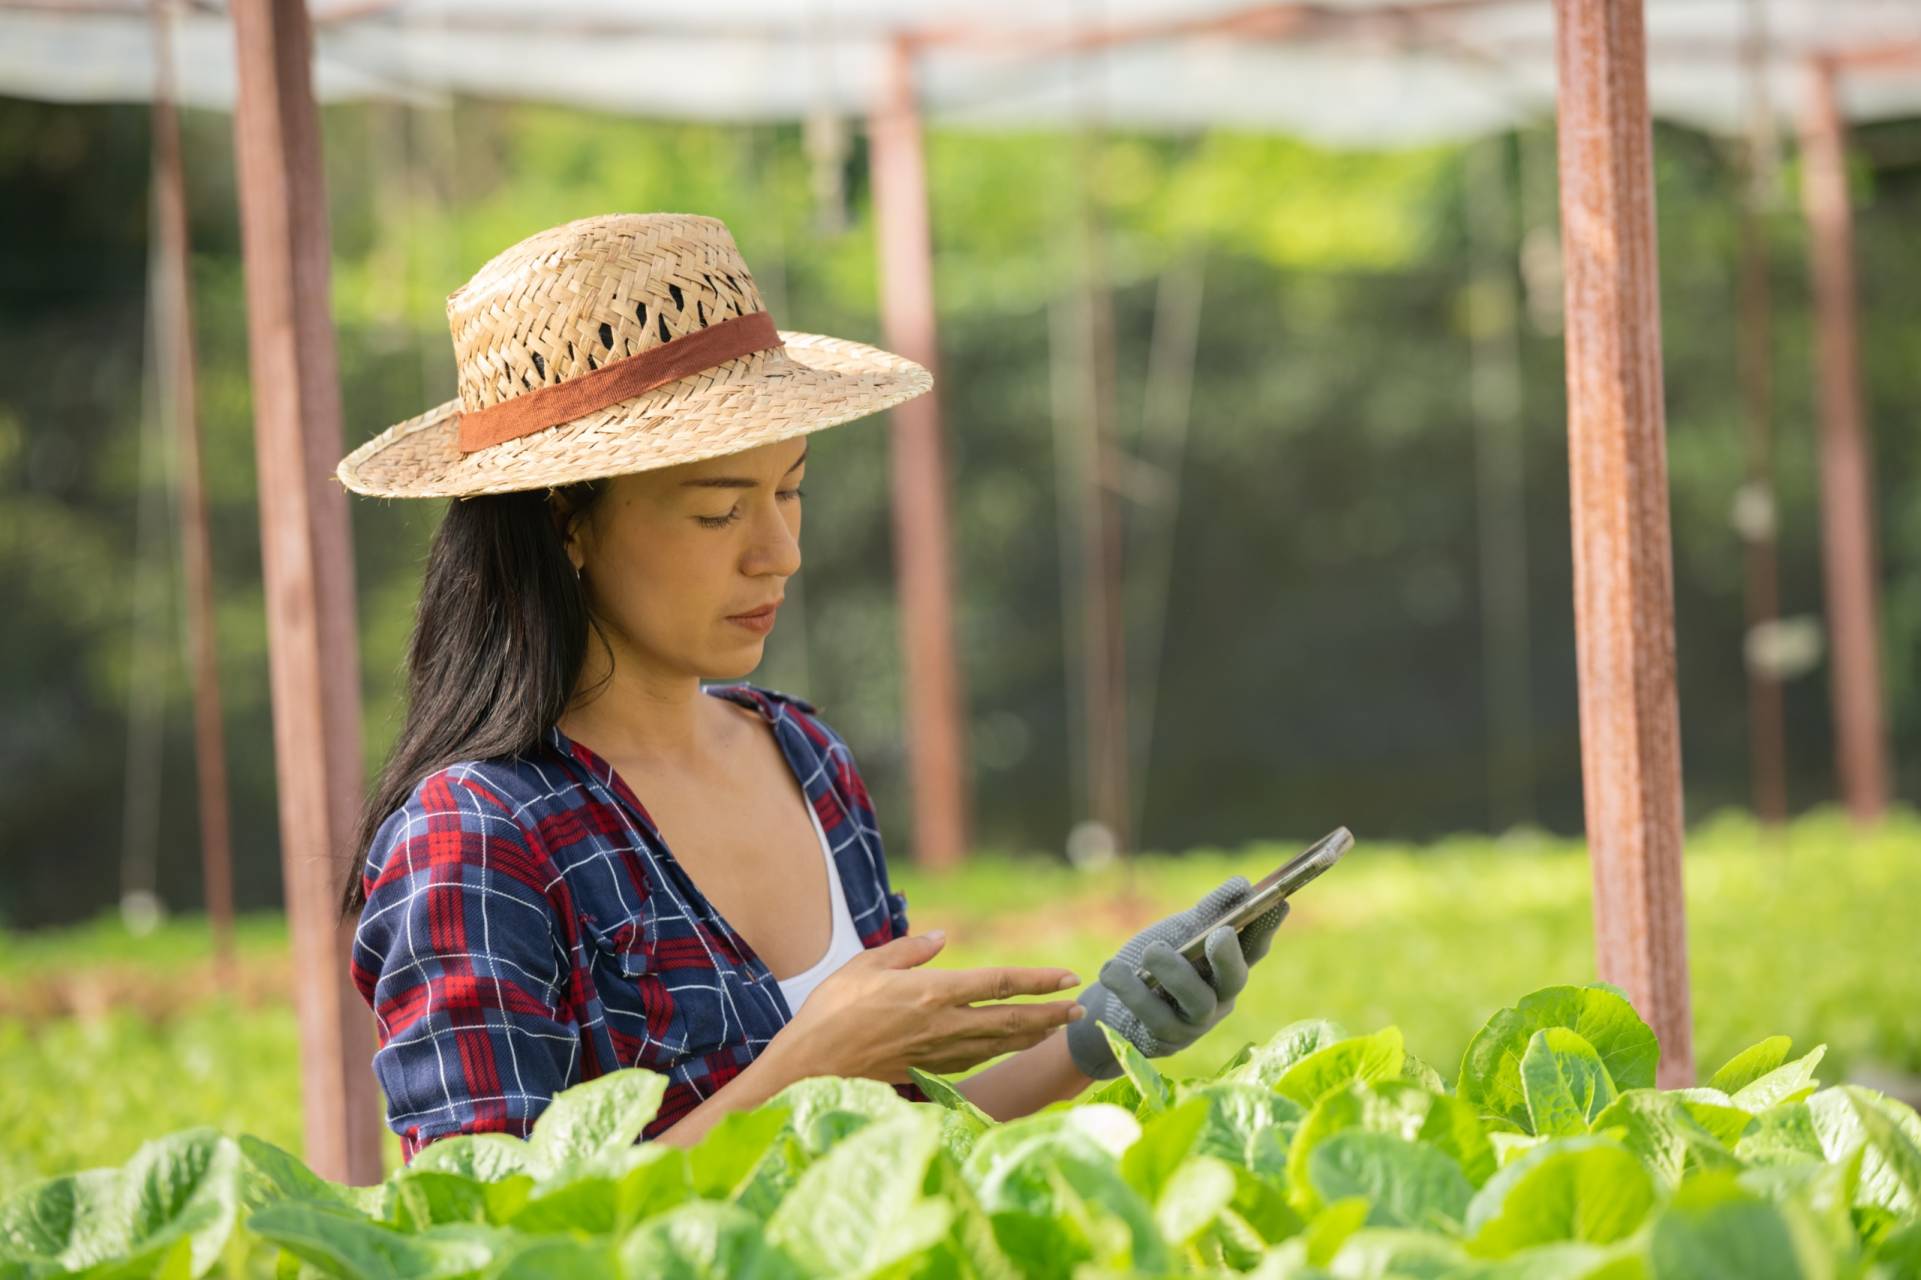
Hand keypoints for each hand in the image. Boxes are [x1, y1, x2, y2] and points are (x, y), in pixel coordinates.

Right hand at [770, 931, 1085, 1082]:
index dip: (1039, 980)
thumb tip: (942, 939)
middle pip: (1011, 1021)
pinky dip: (1000, 1053)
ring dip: (1032, 1035)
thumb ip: (908, 950)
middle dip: (1050, 1014)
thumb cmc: (831, 1010)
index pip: (1000, 983)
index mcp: (932, 993)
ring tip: (1056, 1027)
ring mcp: (937, 1053)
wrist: (808, 1067)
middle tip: (1079, 1010)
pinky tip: (1009, 1048)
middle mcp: (943, 1025)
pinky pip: (974, 1061)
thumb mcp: (865, 965)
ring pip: (998, 1045)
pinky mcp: (926, 1072)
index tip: (1068, 977)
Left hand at [1064, 877, 1288, 1079]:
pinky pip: (1152, 1015)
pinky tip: (1112, 969)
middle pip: (1234, 980)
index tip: (1278, 902)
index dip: (1267, 928)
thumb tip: (1242, 885)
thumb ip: (1209, 912)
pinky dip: (1130, 988)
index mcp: (1227, 967)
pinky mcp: (1165, 1039)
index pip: (1254, 948)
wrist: (1112, 1004)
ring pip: (1196, 1001)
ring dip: (1174, 972)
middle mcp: (1219, 997)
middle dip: (1229, 957)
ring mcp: (1195, 1022)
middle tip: (1219, 934)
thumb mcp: (1180, 932)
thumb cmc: (1155, 962)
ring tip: (1151, 950)